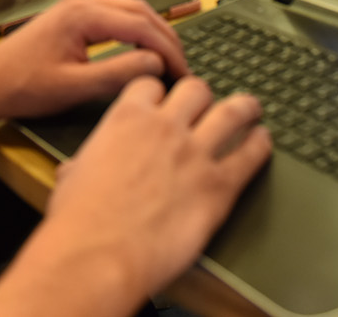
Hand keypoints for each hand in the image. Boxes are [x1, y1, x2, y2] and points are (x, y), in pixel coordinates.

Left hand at [0, 0, 188, 119]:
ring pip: (129, 10)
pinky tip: (143, 50)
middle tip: (183, 67)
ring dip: (153, 32)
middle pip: (140, 10)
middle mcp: (82, 3)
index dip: (168, 49)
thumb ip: (118, 73)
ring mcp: (76, 6)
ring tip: (169, 61)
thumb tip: (156, 64)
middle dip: (166, 38)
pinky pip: (115, 15)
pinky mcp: (72, 16)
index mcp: (83, 15)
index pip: (141, 25)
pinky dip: (136, 30)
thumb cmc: (25, 87)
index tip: (183, 73)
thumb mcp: (75, 86)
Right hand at [38, 79, 270, 301]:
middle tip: (206, 103)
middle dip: (201, 95)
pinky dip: (260, 146)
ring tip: (251, 108)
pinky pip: (250, 157)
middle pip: (196, 90)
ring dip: (243, 108)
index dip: (159, 91)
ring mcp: (195, 154)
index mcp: (126, 118)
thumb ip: (88, 162)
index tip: (163, 98)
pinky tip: (263, 142)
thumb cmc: (79, 220)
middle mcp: (164, 127)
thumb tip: (81, 170)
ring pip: (231, 113)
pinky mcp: (218, 186)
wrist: (99, 253)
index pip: (150, 85)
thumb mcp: (73, 174)